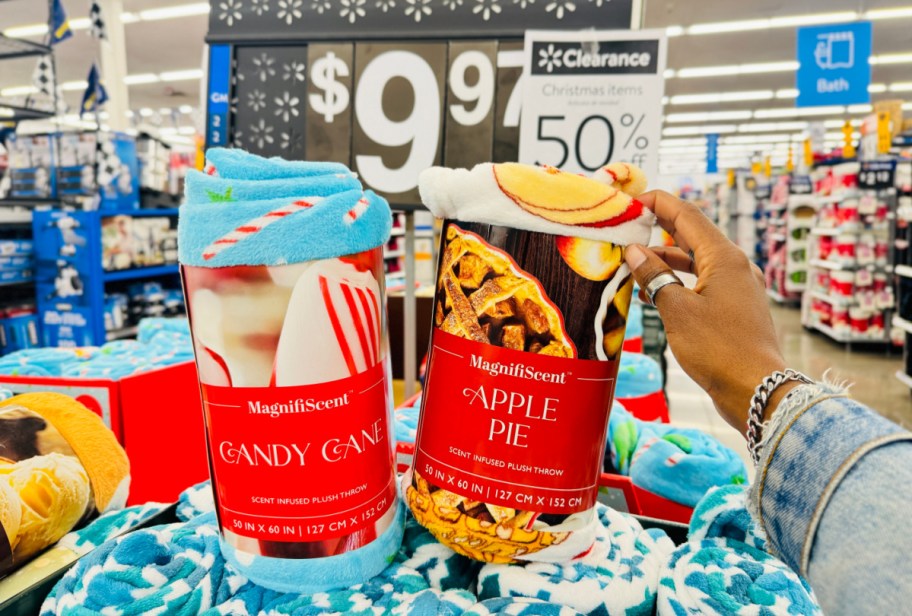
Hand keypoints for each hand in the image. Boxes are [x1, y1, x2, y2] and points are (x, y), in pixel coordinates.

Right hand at [623, 191, 796, 432]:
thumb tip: (635, 252)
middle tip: (626, 228)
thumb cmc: (718, 349)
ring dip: (665, 260)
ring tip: (632, 264)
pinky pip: (701, 283)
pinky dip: (677, 282)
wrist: (757, 390)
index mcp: (724, 258)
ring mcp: (737, 288)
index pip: (686, 215)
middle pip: (691, 236)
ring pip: (695, 262)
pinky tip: (654, 294)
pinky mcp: (735, 308)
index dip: (658, 202)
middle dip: (658, 229)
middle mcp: (734, 266)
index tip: (631, 199)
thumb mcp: (677, 310)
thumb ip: (654, 277)